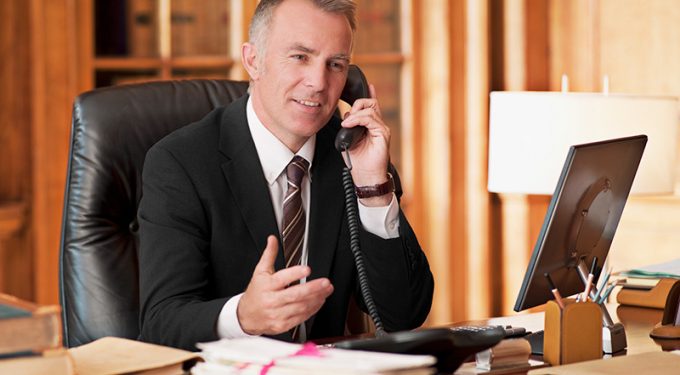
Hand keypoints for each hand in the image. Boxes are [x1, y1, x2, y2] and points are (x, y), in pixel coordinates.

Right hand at [237, 235, 333, 335]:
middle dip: (313, 288)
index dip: (295, 273)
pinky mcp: (282, 325)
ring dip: (316, 298)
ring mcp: (277, 314)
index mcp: (267, 286)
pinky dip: (312, 309)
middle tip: (326, 282)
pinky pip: (300, 318)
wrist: (246, 316)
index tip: (307, 269)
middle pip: (295, 295)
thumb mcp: (260, 272)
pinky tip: (319, 301)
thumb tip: (272, 239)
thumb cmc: (256, 293)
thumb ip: (269, 255)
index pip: (282, 279)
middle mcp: (272, 300)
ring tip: (326, 290)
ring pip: (300, 307)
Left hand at [341, 84, 391, 205]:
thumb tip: (346, 117)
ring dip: (355, 114)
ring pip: (370, 109)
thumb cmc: (358, 161)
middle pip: (370, 103)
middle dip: (357, 105)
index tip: (364, 85)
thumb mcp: (348, 139)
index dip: (369, 94)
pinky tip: (349, 125)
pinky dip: (358, 119)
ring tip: (346, 124)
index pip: (371, 105)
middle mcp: (378, 125)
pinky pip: (371, 119)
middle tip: (347, 118)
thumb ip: (349, 126)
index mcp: (371, 125)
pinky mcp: (383, 134)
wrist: (366, 176)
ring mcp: (382, 128)